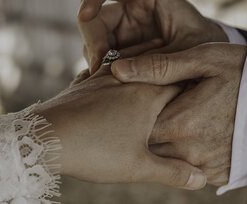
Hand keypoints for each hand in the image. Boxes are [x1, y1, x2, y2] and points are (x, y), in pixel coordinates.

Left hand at [33, 67, 206, 189]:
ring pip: (136, 67)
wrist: (43, 138)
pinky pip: (113, 71)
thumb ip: (172, 172)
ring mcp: (105, 78)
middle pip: (160, 71)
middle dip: (174, 75)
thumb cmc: (93, 150)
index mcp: (148, 95)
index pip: (182, 84)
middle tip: (187, 74)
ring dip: (148, 69)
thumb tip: (200, 180)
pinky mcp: (88, 82)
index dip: (195, 88)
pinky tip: (121, 78)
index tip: (204, 91)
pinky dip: (124, 72)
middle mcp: (129, 80)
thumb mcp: (138, 167)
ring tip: (158, 67)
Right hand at [78, 0, 227, 72]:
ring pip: (95, 42)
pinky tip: (107, 86)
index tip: (85, 14)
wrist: (211, 62)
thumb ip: (161, 60)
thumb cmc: (205, 45)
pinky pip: (103, 59)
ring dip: (97, 61)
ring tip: (108, 81)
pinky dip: (102, 72)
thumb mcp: (190, 49)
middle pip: (95, 18)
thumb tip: (118, 72)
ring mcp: (124, 32)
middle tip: (97, 67)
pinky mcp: (122, 52)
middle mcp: (130, 11)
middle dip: (93, 41)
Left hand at [110, 43, 246, 185]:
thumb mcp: (203, 59)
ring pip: (167, 158)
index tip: (134, 100)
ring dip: (165, 141)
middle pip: (150, 144)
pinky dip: (186, 152)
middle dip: (145, 128)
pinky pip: (189, 167)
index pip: (137, 124)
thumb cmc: (245, 73)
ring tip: (178, 119)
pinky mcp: (219, 174)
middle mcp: (189, 150)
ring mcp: (205, 166)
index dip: (133, 111)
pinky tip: (195, 133)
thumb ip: (160, 67)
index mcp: (180, 122)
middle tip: (152, 110)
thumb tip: (119, 69)